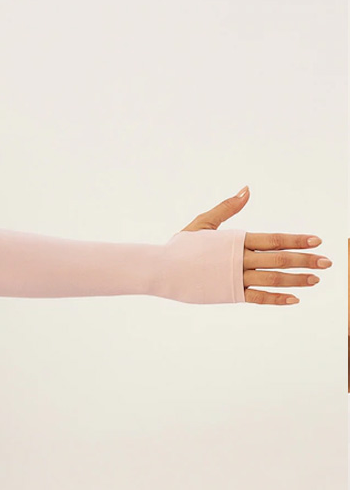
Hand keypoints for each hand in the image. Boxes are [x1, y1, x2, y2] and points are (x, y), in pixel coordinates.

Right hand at [182, 186, 331, 305]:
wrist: (162, 269)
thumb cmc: (181, 245)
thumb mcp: (204, 222)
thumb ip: (227, 207)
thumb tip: (247, 190)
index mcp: (235, 239)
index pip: (273, 239)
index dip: (297, 240)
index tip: (317, 241)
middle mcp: (239, 258)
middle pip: (279, 259)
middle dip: (305, 259)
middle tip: (327, 262)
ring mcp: (235, 277)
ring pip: (273, 279)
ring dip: (296, 279)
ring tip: (315, 279)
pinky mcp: (229, 293)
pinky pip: (258, 298)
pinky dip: (277, 299)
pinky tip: (294, 299)